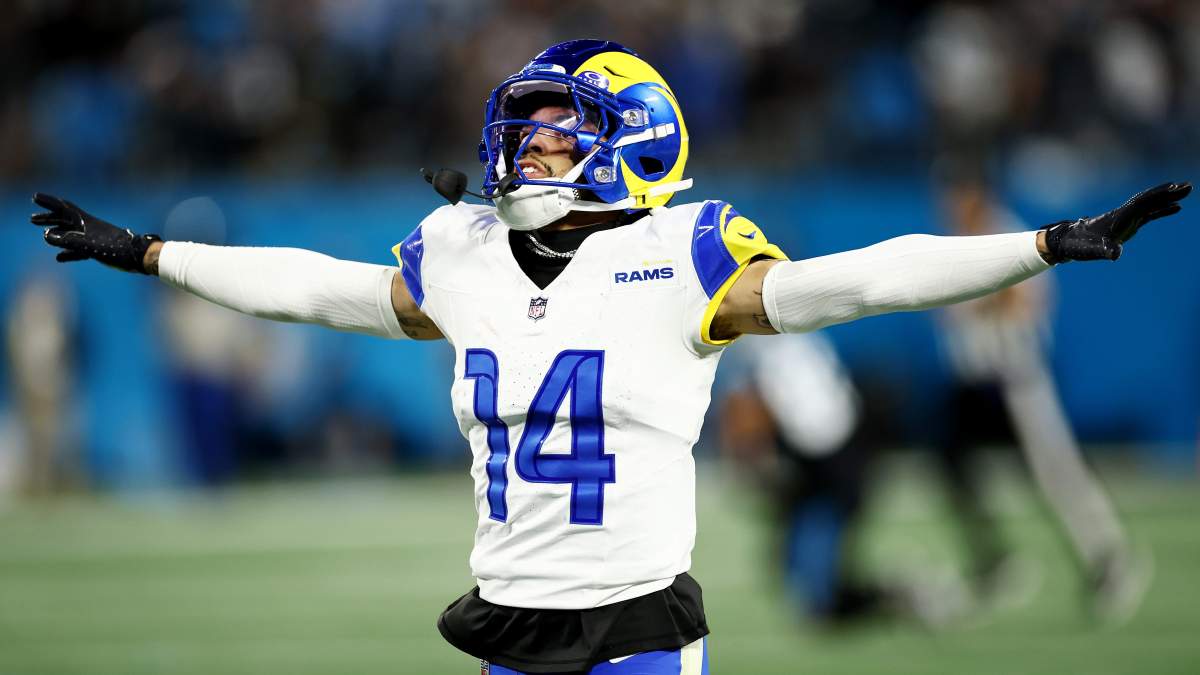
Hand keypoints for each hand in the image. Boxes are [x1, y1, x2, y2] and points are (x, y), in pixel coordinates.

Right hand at [30, 193, 160, 273]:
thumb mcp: (88, 245)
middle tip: (32, 218)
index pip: (64, 208)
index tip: (35, 197)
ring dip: (56, 233)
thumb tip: (46, 235)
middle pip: (65, 219)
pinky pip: (78, 250)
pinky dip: (68, 252)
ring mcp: (93, 238)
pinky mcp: (99, 249)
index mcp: (86, 222)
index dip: (49, 202)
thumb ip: (67, 240)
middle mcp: (88, 227)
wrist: (138, 257)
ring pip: (70, 234)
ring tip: (42, 234)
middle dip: (49, 218)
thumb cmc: (115, 248)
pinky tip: (59, 258)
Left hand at [1041, 181, 1190, 261]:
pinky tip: (1175, 208)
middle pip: (1149, 200)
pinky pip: (1148, 215)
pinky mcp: (1126, 225)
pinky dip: (1162, 210)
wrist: (1066, 242)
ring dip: (1167, 198)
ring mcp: (1126, 219)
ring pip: (1150, 205)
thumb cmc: (1077, 245)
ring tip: (1186, 191)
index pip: (1142, 203)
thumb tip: (1116, 255)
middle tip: (1189, 186)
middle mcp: (1123, 214)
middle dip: (1168, 193)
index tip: (1174, 188)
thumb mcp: (1090, 250)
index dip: (1158, 195)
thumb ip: (1104, 251)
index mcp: (1118, 217)